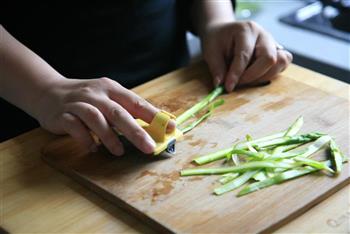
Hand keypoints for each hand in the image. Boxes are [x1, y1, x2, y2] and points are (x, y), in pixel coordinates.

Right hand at [35, 77, 174, 154]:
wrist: (48, 91)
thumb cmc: (86, 98)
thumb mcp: (107, 97)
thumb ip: (126, 110)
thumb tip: (153, 128)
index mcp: (111, 88)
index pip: (136, 102)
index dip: (154, 115)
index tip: (170, 128)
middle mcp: (96, 94)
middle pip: (119, 112)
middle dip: (136, 131)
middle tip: (149, 147)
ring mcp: (78, 104)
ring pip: (97, 119)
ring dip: (110, 137)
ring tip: (119, 151)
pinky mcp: (63, 115)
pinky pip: (75, 128)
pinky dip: (86, 140)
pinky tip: (93, 149)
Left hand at [201, 21, 292, 91]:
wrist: (225, 33)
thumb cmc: (218, 41)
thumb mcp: (211, 51)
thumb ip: (216, 68)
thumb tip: (220, 84)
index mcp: (246, 30)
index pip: (245, 55)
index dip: (236, 73)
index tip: (228, 87)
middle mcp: (263, 35)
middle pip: (269, 58)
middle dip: (253, 76)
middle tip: (238, 83)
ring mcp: (273, 43)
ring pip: (280, 62)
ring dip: (264, 76)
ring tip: (246, 79)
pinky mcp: (277, 52)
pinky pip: (282, 64)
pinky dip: (271, 74)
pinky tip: (256, 76)